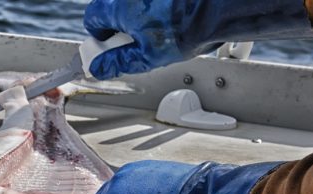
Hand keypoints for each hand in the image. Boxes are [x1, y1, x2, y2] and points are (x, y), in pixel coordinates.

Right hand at [84, 0, 312, 79]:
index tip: (108, 45)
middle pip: (111, 8)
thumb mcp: (147, 56)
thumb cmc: (186, 29)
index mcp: (118, 7)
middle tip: (134, 41)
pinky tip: (170, 18)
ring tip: (158, 30)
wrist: (219, 7)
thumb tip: (99, 68)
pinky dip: (154, 8)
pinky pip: (148, 1)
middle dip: (119, 25)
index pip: (92, 18)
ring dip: (137, 16)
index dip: (98, 34)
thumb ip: (118, 62)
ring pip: (132, 4)